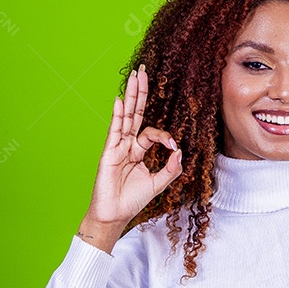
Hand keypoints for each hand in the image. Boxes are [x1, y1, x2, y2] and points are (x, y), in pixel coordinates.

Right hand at [85, 64, 181, 227]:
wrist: (114, 215)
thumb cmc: (132, 201)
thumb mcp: (158, 185)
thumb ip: (171, 169)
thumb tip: (180, 152)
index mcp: (138, 152)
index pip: (152, 133)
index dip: (165, 137)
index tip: (173, 147)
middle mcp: (127, 146)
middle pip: (136, 114)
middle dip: (141, 93)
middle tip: (144, 72)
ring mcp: (117, 147)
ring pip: (126, 117)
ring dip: (131, 96)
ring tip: (135, 76)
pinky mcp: (109, 152)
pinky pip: (115, 130)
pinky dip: (118, 115)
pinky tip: (120, 100)